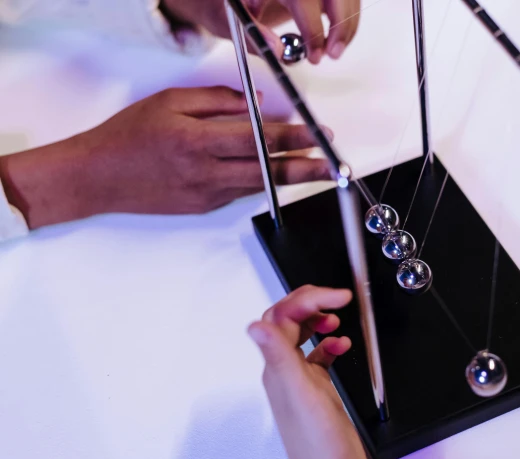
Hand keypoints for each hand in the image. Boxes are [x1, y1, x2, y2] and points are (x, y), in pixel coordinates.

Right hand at [0, 86, 331, 228]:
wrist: (97, 178)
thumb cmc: (128, 136)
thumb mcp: (169, 102)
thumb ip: (216, 101)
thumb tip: (255, 103)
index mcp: (198, 141)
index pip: (259, 139)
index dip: (294, 138)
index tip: (317, 134)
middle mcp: (206, 172)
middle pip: (269, 170)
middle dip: (307, 166)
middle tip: (333, 165)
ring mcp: (206, 194)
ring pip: (260, 185)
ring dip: (291, 178)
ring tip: (316, 170)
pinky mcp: (203, 208)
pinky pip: (240, 193)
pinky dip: (261, 183)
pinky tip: (277, 176)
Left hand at [161, 0, 360, 62]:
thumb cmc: (228, 3)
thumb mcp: (231, 18)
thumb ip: (254, 35)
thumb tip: (278, 52)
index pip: (304, 2)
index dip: (313, 32)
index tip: (314, 57)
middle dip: (341, 28)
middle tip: (332, 54)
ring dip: (348, 24)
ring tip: (335, 49)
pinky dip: (348, 15)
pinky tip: (338, 34)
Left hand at [248, 286, 386, 458]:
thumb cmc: (319, 448)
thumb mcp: (301, 394)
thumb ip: (279, 357)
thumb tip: (255, 326)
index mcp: (278, 370)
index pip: (282, 318)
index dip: (307, 299)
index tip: (334, 295)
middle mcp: (285, 374)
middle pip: (289, 323)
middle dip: (311, 302)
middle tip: (337, 296)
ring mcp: (301, 383)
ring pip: (302, 338)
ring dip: (318, 321)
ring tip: (336, 316)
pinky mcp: (318, 393)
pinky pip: (318, 359)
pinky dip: (330, 346)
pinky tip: (341, 346)